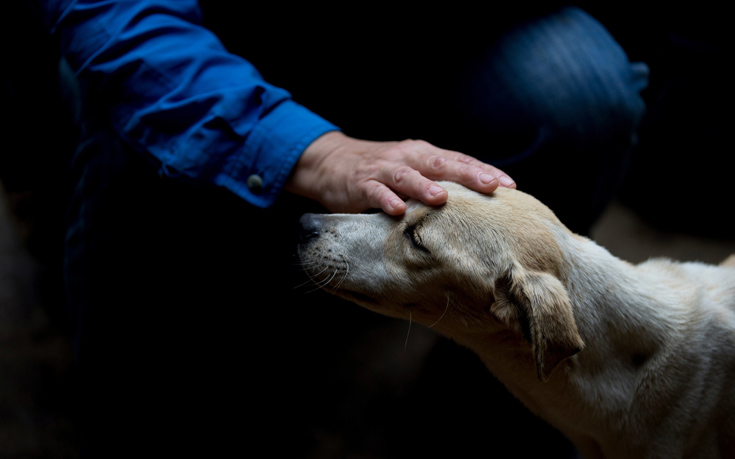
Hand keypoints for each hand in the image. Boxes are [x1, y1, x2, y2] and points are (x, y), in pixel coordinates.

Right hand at [286, 131, 515, 214]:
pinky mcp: (360, 184)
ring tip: (442, 198)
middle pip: (440, 164)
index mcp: (424, 155)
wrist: (332, 162)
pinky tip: (397, 210)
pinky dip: (385, 200)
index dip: (484, 171)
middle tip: (490, 186)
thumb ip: (439, 183)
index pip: (459, 161)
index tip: (510, 185)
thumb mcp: (413, 171)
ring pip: (406, 176)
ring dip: (424, 186)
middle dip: (466, 175)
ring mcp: (383, 170)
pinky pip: (374, 192)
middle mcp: (408, 158)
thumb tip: (479, 205)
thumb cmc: (382, 171)